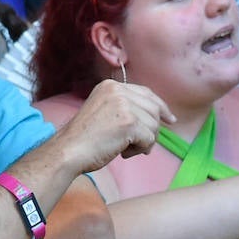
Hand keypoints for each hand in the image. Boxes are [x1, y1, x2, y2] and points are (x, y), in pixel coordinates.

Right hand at [58, 80, 174, 172]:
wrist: (69, 150)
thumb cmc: (85, 138)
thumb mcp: (104, 111)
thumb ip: (126, 107)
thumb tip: (160, 115)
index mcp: (110, 86)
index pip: (146, 93)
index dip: (161, 107)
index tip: (170, 119)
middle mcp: (117, 91)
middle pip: (154, 109)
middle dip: (152, 130)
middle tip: (140, 145)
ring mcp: (124, 105)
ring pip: (154, 126)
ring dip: (144, 142)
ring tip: (125, 148)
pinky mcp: (129, 122)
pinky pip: (149, 139)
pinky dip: (139, 150)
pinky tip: (123, 152)